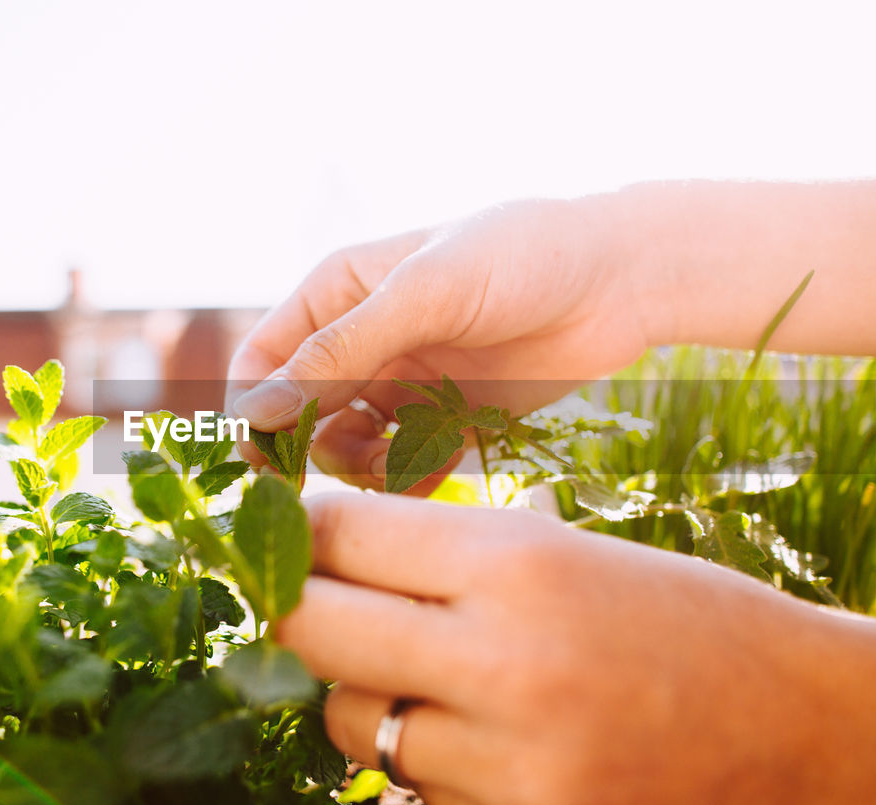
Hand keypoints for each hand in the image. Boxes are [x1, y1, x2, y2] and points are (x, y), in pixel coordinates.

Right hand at [225, 199, 650, 489]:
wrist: (622, 278)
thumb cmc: (519, 257)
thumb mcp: (423, 293)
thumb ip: (340, 352)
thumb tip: (256, 411)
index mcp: (338, 294)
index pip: (262, 361)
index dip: (253, 410)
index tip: (265, 457)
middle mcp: (363, 341)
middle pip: (299, 416)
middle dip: (312, 449)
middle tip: (349, 470)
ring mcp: (403, 383)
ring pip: (347, 449)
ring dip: (363, 469)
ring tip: (409, 461)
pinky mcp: (446, 419)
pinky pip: (402, 465)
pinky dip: (408, 477)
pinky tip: (441, 465)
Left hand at [278, 491, 875, 804]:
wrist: (802, 741)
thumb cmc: (682, 621)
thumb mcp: (565, 551)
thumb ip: (441, 552)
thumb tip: (321, 547)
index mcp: (518, 564)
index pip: (339, 535)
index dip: (303, 528)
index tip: (297, 533)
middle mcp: (501, 665)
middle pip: (308, 627)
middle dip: (297, 605)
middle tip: (313, 597)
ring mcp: (507, 770)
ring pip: (349, 719)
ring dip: (367, 692)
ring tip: (434, 676)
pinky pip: (418, 786)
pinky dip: (434, 756)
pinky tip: (495, 739)